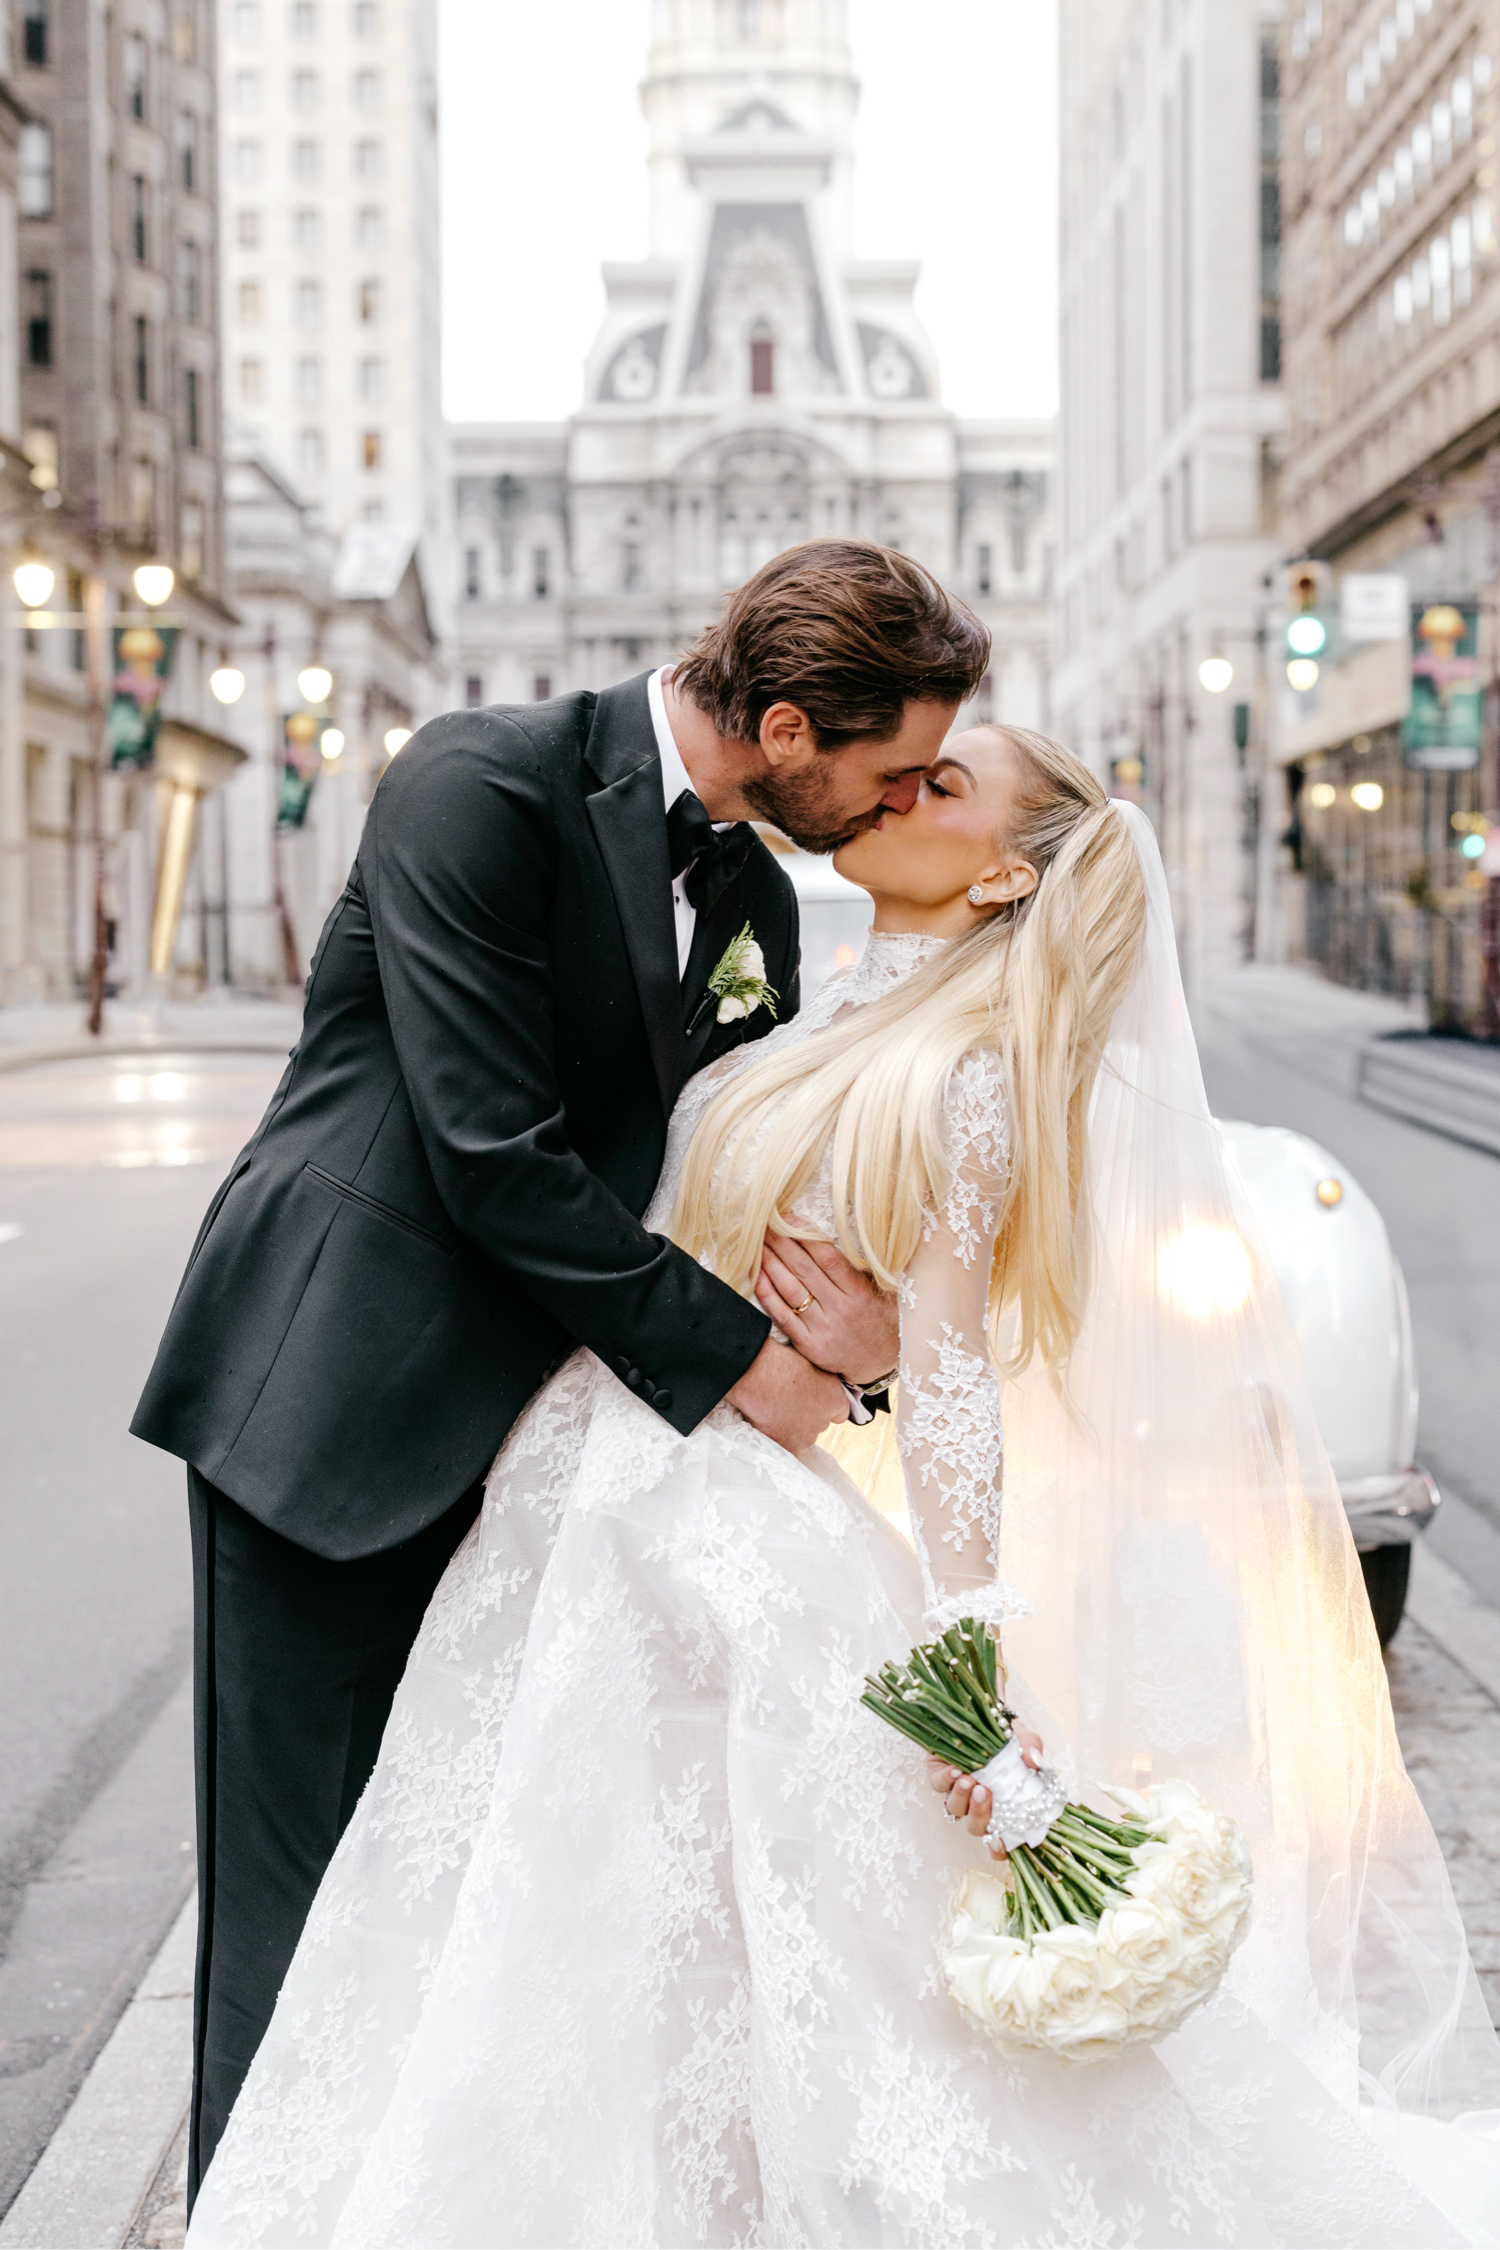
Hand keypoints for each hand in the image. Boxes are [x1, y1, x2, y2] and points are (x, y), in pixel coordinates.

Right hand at [728, 1338, 849, 1455]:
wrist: (759, 1374)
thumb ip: (818, 1376)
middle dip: (805, 1417)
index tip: (812, 1401)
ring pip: (801, 1437)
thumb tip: (811, 1377)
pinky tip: (765, 1425)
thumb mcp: (810, 1361)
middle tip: (787, 1403)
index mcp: (835, 1399)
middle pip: (818, 1425)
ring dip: (790, 1428)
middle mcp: (825, 1421)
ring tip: (773, 1412)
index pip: (839, 1413)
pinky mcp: (788, 1445)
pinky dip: (776, 1439)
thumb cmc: (781, 1360)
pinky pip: (785, 1448)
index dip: (824, 1407)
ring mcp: (807, 1436)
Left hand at [755, 1228, 898, 1387]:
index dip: (805, 1236)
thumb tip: (831, 1235)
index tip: (788, 1219)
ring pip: (790, 1290)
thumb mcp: (882, 1292)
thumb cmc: (881, 1320)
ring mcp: (824, 1330)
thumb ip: (859, 1268)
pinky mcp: (810, 1346)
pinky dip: (768, 1295)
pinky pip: (783, 1317)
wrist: (882, 1363)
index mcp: (860, 1293)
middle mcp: (841, 1310)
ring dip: (770, 1264)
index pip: (828, 1258)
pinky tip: (757, 1276)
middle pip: (804, 1270)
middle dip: (781, 1244)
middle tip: (764, 1224)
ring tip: (756, 1245)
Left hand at [926, 1733, 1044, 1861]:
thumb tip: (1035, 1760)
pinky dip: (947, 1779)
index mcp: (1002, 1806)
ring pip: (955, 1808)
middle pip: (976, 1827)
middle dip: (980, 1814)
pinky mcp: (939, 1775)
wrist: (979, 1716)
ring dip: (963, 1797)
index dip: (999, 1848)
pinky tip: (955, 1769)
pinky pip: (939, 1785)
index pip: (999, 1839)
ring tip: (970, 1779)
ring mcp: (957, 1792)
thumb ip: (1032, 1748)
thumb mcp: (1023, 1739)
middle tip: (985, 1793)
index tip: (1001, 1843)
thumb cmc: (1006, 1737)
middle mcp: (978, 1804)